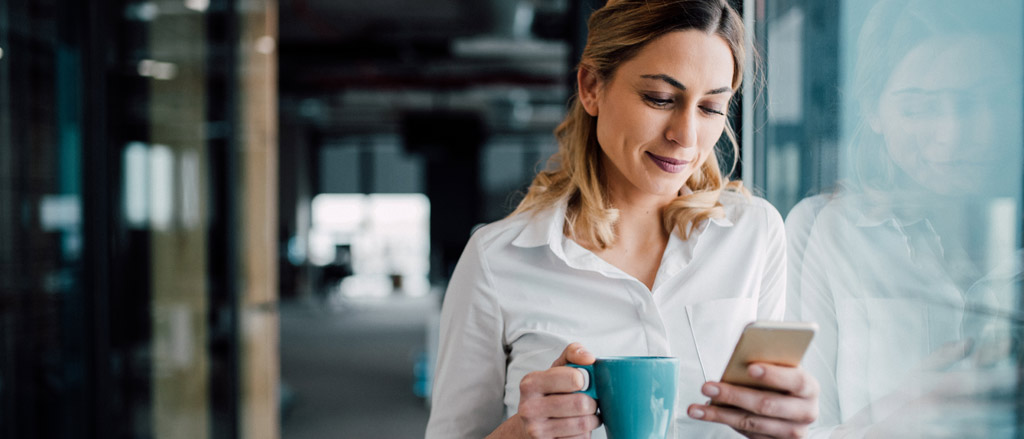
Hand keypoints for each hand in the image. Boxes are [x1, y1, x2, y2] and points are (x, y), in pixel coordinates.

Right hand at [516, 342, 601, 438]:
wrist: (528, 426)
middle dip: (592, 402)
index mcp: (531, 383)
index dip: (586, 380)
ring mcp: (536, 431)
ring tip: (584, 414)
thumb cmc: (547, 394)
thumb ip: (572, 354)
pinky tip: (576, 428)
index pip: (575, 378)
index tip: (583, 382)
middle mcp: (529, 408)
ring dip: (591, 419)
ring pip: (583, 423)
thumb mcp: (556, 369)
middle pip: (582, 403)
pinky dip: (584, 433)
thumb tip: (589, 358)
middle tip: (588, 401)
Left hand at [687, 363, 818, 438]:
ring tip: (697, 407)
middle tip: (709, 387)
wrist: (792, 407)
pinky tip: (709, 414)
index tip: (750, 367)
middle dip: (733, 395)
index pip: (795, 380)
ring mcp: (792, 432)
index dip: (773, 375)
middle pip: (767, 405)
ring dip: (720, 414)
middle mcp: (805, 412)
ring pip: (752, 423)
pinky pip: (748, 434)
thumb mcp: (781, 368)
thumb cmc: (782, 381)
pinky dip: (726, 422)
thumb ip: (768, 359)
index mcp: (809, 387)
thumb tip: (744, 347)